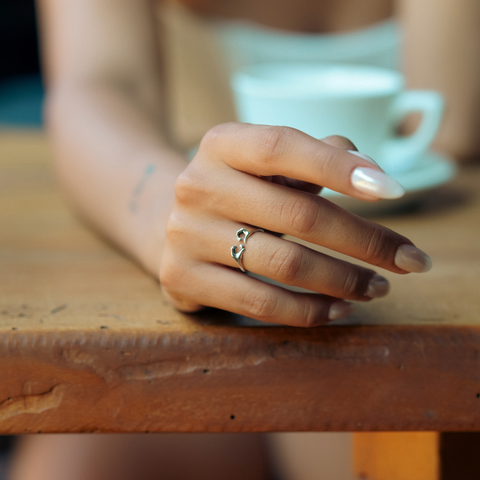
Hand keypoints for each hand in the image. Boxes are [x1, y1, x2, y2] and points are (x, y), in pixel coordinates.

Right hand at [160, 123, 431, 326]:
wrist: (169, 223)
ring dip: (345, 281)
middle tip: (410, 260)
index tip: (393, 191)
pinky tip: (338, 309)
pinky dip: (308, 310)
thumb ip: (313, 156)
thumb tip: (367, 166)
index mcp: (221, 145)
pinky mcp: (182, 278)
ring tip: (378, 288)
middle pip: (298, 214)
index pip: (283, 146)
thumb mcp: (264, 164)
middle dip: (366, 242)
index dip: (339, 167)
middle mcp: (197, 185)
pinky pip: (258, 302)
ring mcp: (186, 234)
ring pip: (285, 264)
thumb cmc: (237, 192)